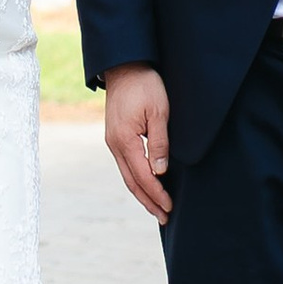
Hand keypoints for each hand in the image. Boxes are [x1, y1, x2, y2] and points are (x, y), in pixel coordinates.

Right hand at [103, 63, 172, 219]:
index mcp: (125, 140)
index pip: (142, 176)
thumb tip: (160, 172)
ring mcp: (112, 141)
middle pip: (131, 182)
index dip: (156, 194)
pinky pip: (125, 165)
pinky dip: (136, 180)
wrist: (124, 66)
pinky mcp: (115, 136)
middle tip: (164, 217)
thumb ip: (159, 142)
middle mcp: (114, 144)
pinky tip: (146, 185)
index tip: (170, 207)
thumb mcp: (159, 111)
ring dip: (141, 194)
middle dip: (148, 201)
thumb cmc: (145, 85)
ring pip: (126, 175)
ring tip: (156, 208)